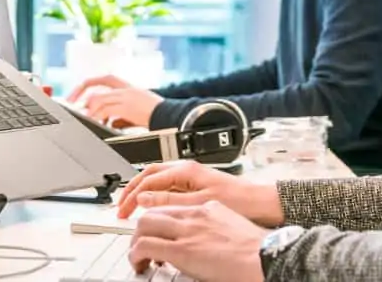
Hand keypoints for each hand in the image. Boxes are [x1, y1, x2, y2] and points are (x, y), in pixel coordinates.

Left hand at [65, 74, 162, 127]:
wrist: (173, 117)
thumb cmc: (159, 117)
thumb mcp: (138, 113)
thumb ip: (122, 116)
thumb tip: (110, 123)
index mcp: (129, 88)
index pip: (105, 78)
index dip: (90, 83)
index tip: (79, 93)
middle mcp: (126, 89)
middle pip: (97, 85)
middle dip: (81, 93)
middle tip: (71, 104)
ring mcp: (126, 96)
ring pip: (98, 98)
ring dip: (88, 109)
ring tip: (83, 118)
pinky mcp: (127, 106)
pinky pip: (105, 110)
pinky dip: (97, 117)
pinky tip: (94, 123)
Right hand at [117, 160, 284, 226]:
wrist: (260, 202)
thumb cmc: (238, 200)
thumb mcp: (198, 203)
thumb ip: (169, 200)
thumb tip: (144, 198)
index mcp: (185, 170)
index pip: (148, 179)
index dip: (131, 195)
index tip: (122, 210)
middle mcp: (187, 169)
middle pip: (149, 175)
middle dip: (131, 190)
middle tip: (121, 207)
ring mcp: (191, 177)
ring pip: (158, 180)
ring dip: (142, 192)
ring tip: (132, 206)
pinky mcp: (196, 185)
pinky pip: (168, 187)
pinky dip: (155, 196)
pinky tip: (154, 207)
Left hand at [129, 201, 267, 281]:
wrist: (265, 257)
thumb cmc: (258, 250)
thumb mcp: (234, 229)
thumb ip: (216, 229)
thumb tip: (208, 244)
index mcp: (209, 208)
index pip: (173, 206)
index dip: (160, 221)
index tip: (157, 233)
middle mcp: (195, 215)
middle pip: (154, 212)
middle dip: (141, 229)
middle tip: (141, 245)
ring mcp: (187, 231)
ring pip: (144, 225)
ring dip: (136, 242)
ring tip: (138, 257)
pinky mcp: (181, 250)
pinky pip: (145, 246)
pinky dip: (136, 254)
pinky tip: (140, 264)